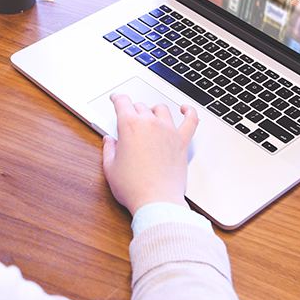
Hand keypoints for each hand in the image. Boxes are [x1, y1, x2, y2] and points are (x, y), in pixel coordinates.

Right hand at [102, 93, 198, 215]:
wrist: (156, 201)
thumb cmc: (133, 187)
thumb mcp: (110, 168)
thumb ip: (109, 150)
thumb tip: (109, 141)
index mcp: (130, 126)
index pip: (122, 102)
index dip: (117, 98)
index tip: (116, 98)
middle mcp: (150, 124)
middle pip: (140, 106)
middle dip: (132, 110)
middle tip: (129, 118)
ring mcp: (169, 131)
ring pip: (162, 109)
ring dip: (154, 110)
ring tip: (150, 115)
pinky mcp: (182, 142)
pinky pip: (191, 120)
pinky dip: (189, 112)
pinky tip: (185, 109)